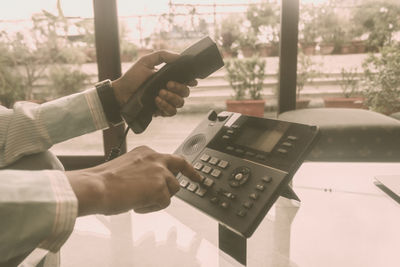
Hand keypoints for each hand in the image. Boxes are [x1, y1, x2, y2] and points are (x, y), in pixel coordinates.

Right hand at [66, 146, 201, 215]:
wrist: (96, 187)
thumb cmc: (103, 180)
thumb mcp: (127, 167)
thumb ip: (143, 171)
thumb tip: (150, 184)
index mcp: (146, 152)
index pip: (168, 157)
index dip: (178, 166)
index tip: (187, 169)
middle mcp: (156, 158)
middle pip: (181, 165)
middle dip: (192, 173)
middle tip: (198, 179)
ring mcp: (160, 172)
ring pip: (172, 189)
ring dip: (159, 197)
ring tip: (138, 200)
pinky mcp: (161, 188)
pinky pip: (164, 203)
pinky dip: (151, 208)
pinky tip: (136, 205)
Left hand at [112, 50, 196, 116]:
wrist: (121, 93)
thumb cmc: (133, 77)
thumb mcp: (146, 61)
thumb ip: (162, 55)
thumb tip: (179, 56)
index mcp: (169, 78)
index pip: (186, 81)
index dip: (191, 81)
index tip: (189, 80)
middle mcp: (170, 91)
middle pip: (185, 92)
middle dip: (178, 88)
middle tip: (167, 84)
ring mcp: (166, 102)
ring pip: (180, 103)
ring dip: (171, 98)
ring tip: (159, 93)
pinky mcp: (161, 111)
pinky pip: (171, 112)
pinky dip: (165, 107)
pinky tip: (156, 101)